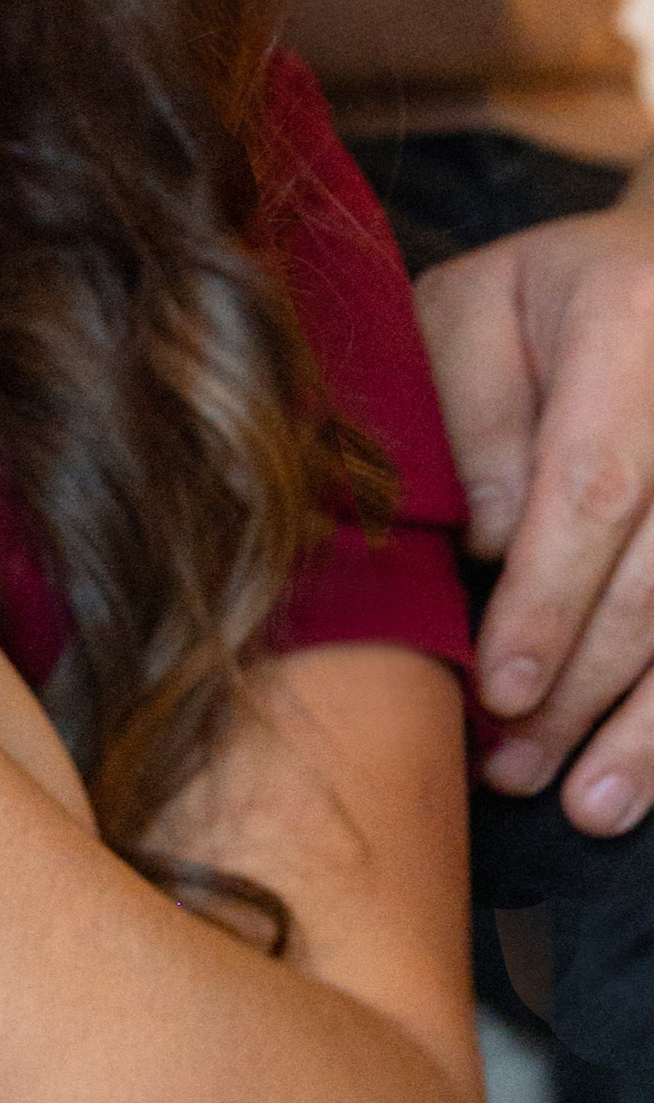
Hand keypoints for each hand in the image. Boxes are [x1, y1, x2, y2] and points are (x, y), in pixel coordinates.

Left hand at [419, 195, 653, 828]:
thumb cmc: (549, 298)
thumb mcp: (470, 308)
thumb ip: (468, 412)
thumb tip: (490, 539)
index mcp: (634, 319)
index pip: (595, 487)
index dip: (550, 598)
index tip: (498, 688)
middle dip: (586, 683)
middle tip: (515, 767)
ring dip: (651, 725)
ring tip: (587, 805)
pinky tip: (642, 775)